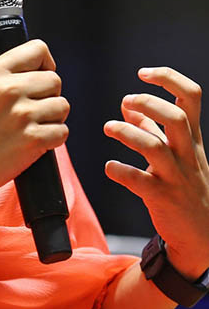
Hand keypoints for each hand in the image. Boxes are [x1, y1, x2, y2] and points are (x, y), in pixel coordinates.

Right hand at [0, 39, 69, 201]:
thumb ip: (7, 75)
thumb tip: (42, 69)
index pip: (38, 49)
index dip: (46, 64)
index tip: (39, 78)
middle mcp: (8, 89)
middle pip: (55, 80)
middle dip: (49, 95)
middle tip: (33, 109)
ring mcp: (21, 115)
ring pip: (62, 105)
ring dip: (53, 118)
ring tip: (32, 126)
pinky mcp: (32, 140)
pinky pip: (63, 131)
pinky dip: (54, 138)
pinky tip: (35, 141)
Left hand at [104, 67, 208, 279]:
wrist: (204, 234)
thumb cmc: (186, 184)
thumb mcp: (176, 152)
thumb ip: (151, 127)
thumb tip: (127, 103)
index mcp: (191, 137)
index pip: (191, 96)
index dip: (168, 78)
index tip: (143, 73)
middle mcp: (187, 153)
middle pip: (176, 118)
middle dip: (149, 103)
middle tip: (126, 100)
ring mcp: (176, 176)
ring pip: (155, 148)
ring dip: (128, 133)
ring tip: (108, 127)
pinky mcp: (163, 198)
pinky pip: (141, 182)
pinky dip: (121, 171)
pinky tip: (109, 167)